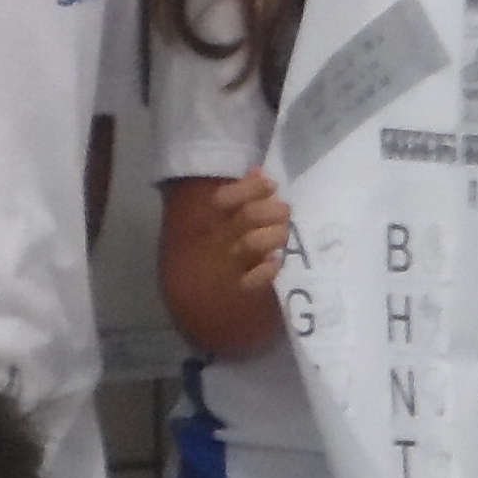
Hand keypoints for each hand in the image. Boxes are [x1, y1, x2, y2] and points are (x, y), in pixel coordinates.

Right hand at [174, 168, 292, 290]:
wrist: (194, 306)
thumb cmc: (207, 257)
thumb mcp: (214, 223)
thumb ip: (238, 197)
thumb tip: (258, 171)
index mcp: (205, 222)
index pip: (224, 198)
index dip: (250, 188)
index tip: (270, 185)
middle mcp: (214, 242)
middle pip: (247, 217)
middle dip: (271, 210)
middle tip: (283, 211)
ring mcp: (225, 267)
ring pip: (254, 244)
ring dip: (274, 235)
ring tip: (281, 233)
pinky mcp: (237, 292)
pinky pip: (257, 279)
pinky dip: (269, 268)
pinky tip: (273, 261)